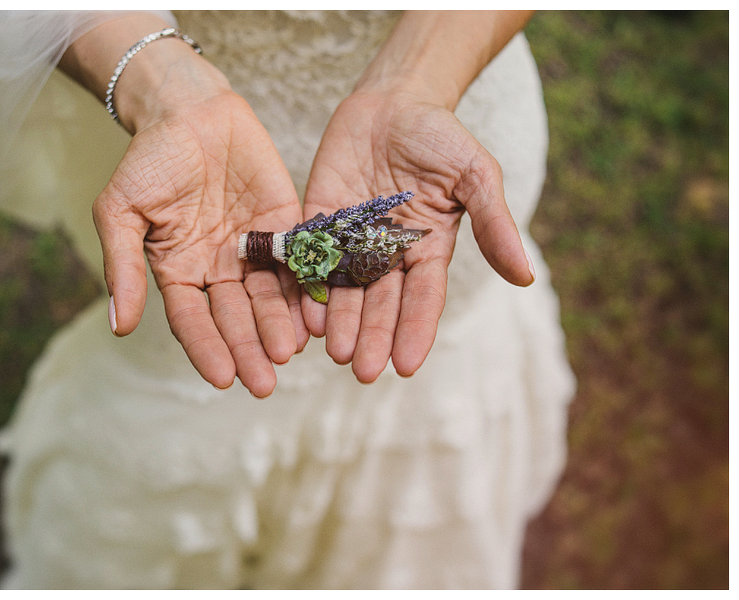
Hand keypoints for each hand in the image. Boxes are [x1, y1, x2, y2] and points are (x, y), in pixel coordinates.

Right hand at [94, 90, 307, 397]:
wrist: (189, 107)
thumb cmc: (149, 158)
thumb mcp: (121, 210)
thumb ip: (123, 266)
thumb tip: (118, 326)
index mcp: (179, 270)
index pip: (192, 319)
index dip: (206, 348)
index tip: (223, 377)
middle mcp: (218, 268)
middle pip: (235, 317)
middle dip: (249, 349)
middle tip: (265, 382)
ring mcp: (254, 249)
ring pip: (269, 296)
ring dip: (279, 326)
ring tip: (290, 352)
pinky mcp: (285, 225)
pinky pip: (298, 260)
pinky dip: (307, 287)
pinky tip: (317, 313)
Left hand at [302, 91, 533, 381]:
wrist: (394, 100)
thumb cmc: (441, 137)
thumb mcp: (476, 176)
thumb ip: (493, 224)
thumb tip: (524, 277)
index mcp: (427, 250)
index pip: (422, 299)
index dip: (415, 331)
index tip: (406, 366)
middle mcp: (388, 254)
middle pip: (380, 304)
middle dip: (372, 337)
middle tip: (361, 370)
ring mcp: (351, 239)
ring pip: (345, 289)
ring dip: (339, 321)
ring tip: (333, 351)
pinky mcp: (319, 220)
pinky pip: (311, 257)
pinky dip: (307, 284)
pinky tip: (303, 312)